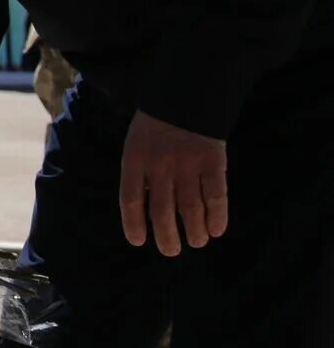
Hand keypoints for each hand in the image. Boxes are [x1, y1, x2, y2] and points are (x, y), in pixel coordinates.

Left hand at [119, 111, 227, 254]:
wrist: (185, 96)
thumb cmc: (157, 125)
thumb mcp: (136, 144)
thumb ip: (140, 173)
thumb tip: (146, 211)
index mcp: (135, 159)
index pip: (131, 199)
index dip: (133, 223)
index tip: (139, 241)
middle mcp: (160, 164)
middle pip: (162, 210)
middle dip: (167, 235)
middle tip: (171, 250)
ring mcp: (187, 163)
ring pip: (190, 207)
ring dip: (194, 229)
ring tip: (196, 242)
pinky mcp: (213, 161)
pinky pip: (215, 195)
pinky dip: (217, 216)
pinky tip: (216, 230)